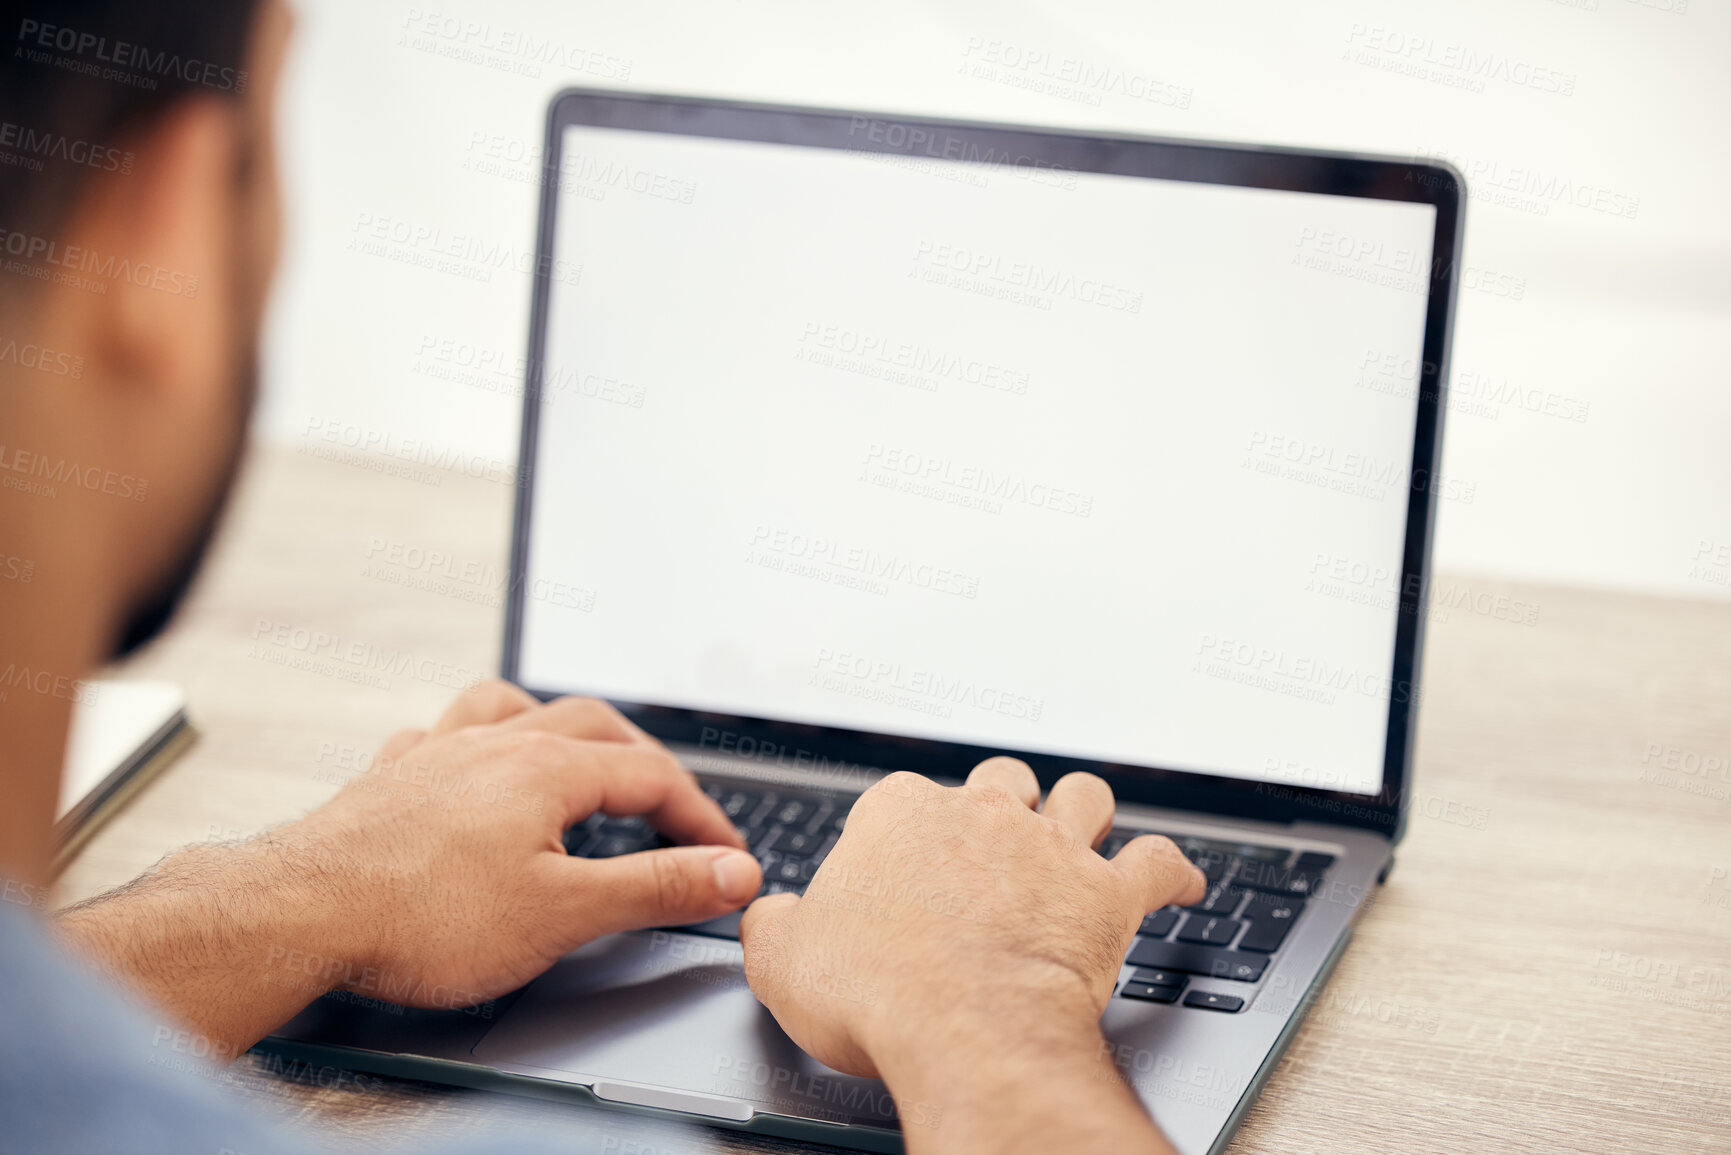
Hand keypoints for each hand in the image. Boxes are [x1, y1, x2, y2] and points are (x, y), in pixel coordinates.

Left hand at [59, 680, 760, 1056]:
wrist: (300, 913)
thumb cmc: (421, 917)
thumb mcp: (565, 912)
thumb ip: (656, 886)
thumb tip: (728, 871)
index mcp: (549, 767)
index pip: (654, 777)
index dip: (701, 818)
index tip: (724, 857)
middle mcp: (496, 743)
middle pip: (596, 728)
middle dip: (647, 765)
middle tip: (673, 810)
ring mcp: (439, 752)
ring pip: (519, 710)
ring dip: (566, 728)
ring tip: (585, 754)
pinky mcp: (392, 776)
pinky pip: (446, 731)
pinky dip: (480, 739)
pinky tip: (474, 761)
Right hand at [739, 757, 1203, 1154]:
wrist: (963, 1029)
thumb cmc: (877, 991)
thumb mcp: (782, 958)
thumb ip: (775, 925)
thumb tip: (771, 918)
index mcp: (900, 813)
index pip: (903, 798)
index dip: (906, 832)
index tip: (902, 866)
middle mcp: (981, 814)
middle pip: (1000, 781)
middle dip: (1001, 802)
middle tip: (996, 836)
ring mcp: (1049, 849)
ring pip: (1082, 796)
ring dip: (1084, 811)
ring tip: (1085, 827)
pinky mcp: (1106, 894)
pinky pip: (1158, 862)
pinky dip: (1174, 870)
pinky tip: (1181, 881)